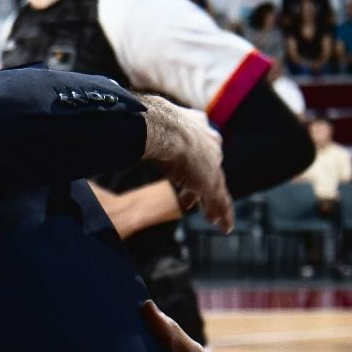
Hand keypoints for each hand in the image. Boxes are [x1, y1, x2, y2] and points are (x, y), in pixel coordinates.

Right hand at [138, 95, 233, 232]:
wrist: (163, 129)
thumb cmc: (151, 123)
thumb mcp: (150, 125)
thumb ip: (146, 130)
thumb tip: (125, 128)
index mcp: (197, 124)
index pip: (199, 145)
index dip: (194, 159)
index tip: (188, 168)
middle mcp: (210, 143)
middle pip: (211, 167)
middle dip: (205, 182)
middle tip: (198, 195)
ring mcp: (212, 164)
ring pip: (217, 187)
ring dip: (215, 204)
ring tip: (214, 220)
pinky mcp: (211, 182)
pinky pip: (221, 202)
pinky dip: (224, 215)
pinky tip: (225, 228)